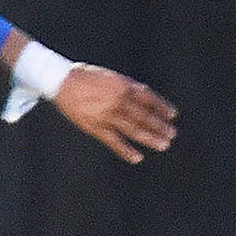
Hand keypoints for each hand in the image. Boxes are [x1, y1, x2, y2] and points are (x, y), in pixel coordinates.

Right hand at [51, 66, 177, 164]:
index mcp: (124, 86)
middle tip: (172, 134)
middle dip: (159, 126)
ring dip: (150, 138)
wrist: (62, 82)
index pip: (149, 98)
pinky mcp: (96, 127)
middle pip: (144, 116)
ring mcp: (107, 115)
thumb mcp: (112, 77)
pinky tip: (137, 158)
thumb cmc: (87, 77)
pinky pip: (114, 142)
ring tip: (163, 145)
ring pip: (134, 130)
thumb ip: (128, 87)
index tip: (173, 115)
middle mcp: (118, 101)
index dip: (162, 107)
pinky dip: (126, 151)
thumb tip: (145, 97)